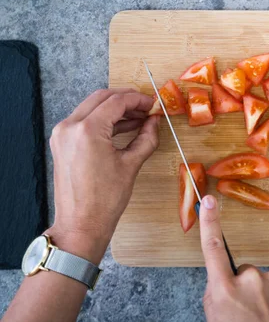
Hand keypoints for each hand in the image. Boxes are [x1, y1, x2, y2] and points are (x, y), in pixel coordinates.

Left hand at [47, 89, 159, 262]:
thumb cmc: (105, 199)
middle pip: (101, 98)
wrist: (81, 223)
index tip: (153, 104)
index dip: (138, 100)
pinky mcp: (61, 142)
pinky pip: (84, 120)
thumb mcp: (131, 165)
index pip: (116, 102)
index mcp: (87, 130)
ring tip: (138, 117)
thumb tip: (154, 122)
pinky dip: (103, 119)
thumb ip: (146, 138)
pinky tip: (122, 126)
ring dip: (115, 108)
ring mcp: (62, 134)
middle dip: (126, 99)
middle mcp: (70, 126)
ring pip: (91, 107)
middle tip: (146, 107)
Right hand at [199, 195, 268, 321]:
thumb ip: (215, 301)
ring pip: (263, 284)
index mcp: (226, 291)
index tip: (208, 202)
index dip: (209, 223)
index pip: (213, 249)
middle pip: (242, 274)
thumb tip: (219, 287)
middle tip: (245, 316)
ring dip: (262, 298)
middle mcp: (252, 281)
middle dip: (242, 290)